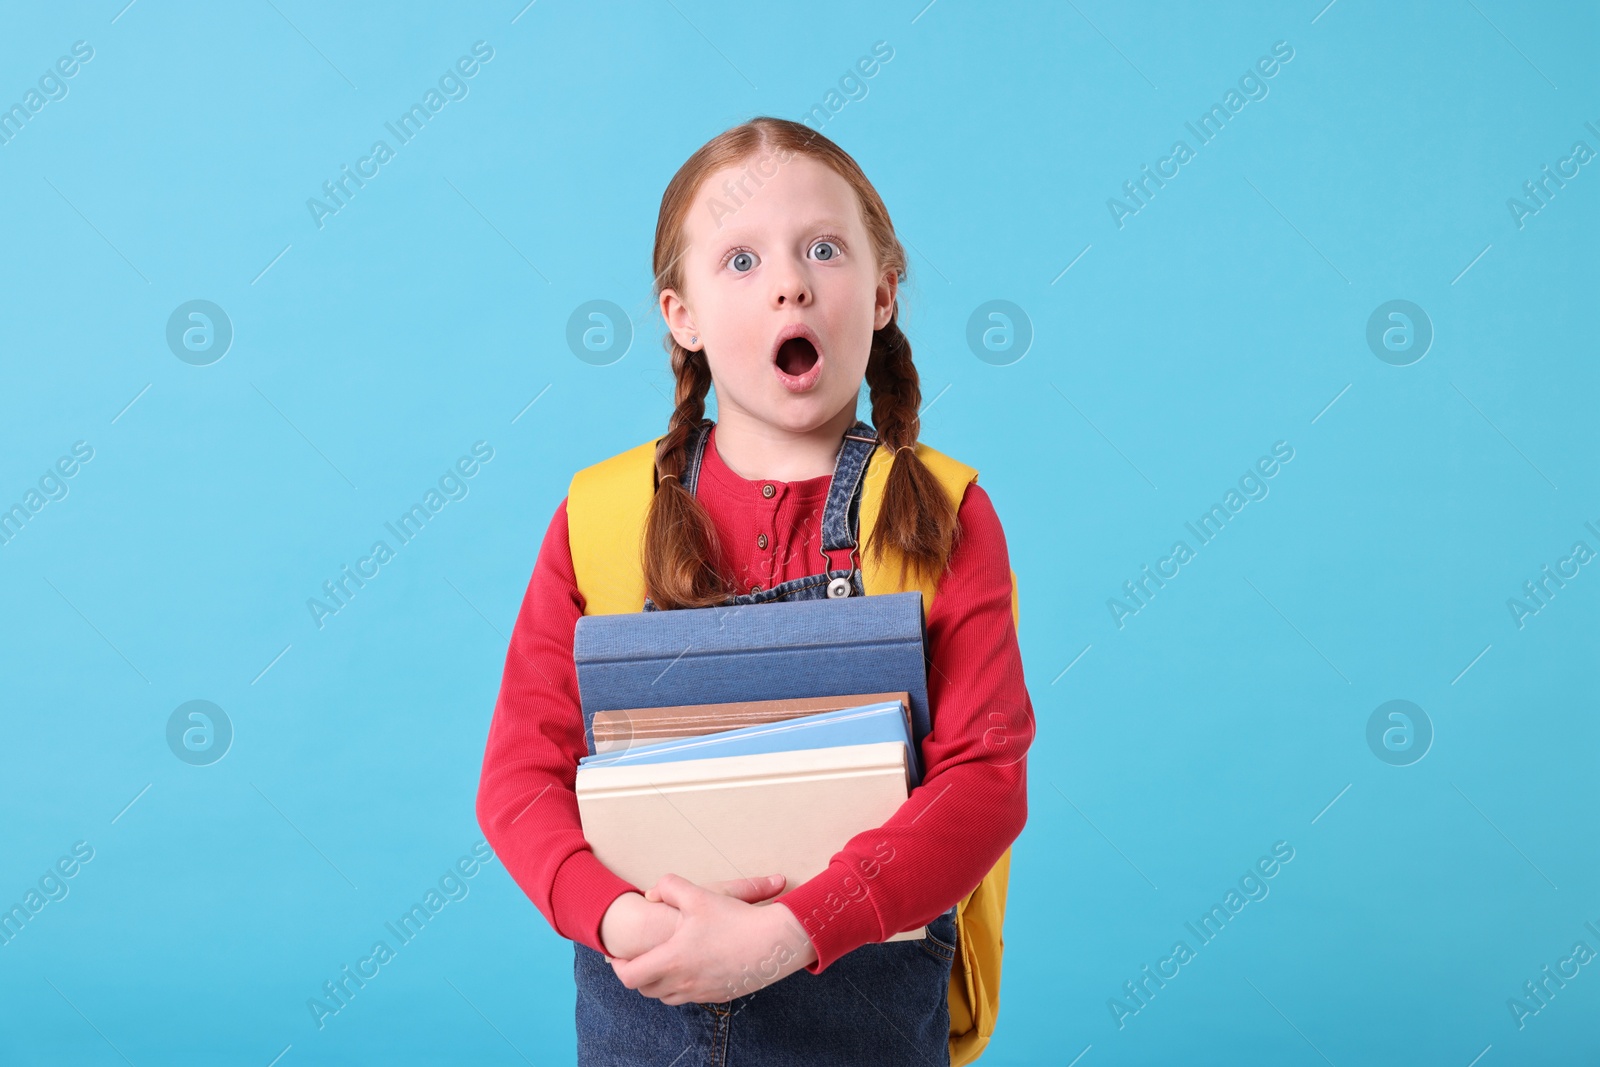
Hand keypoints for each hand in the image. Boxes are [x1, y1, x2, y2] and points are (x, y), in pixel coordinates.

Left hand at [609, 873, 819, 1004]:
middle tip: (638, 959)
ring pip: (667, 997)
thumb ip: (669, 886)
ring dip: (659, 983)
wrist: (774, 942)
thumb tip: (651, 893)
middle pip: (646, 990)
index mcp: (672, 959)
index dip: (619, 967)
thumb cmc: (734, 919)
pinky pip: (690, 997)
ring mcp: (702, 992)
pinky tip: (691, 966)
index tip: (618, 956)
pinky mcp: (719, 995)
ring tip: (662, 963)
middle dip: (638, 975)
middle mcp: (684, 982)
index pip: (630, 976)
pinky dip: (682, 986)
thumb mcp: (699, 894)